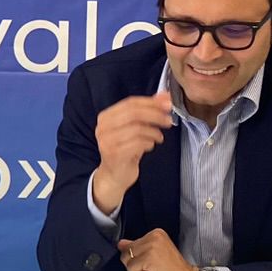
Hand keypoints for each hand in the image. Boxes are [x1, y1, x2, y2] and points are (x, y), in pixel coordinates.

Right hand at [90, 92, 174, 214]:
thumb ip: (148, 110)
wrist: (114, 175)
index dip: (151, 102)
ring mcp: (107, 141)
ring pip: (137, 128)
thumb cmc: (126, 148)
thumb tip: (165, 95)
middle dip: (155, 115)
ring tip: (159, 137)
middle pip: (134, 113)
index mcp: (106, 116)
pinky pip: (137, 143)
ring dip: (153, 132)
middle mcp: (103, 127)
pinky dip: (148, 143)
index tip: (168, 105)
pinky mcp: (114, 154)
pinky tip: (150, 146)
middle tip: (168, 121)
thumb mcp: (136, 127)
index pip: (130, 103)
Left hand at [117, 229, 202, 270]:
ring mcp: (152, 246)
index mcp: (156, 233)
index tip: (154, 261)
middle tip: (155, 267)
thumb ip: (137, 247)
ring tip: (155, 270)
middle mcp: (154, 236)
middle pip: (126, 251)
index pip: (130, 244)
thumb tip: (121, 243)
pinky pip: (131, 268)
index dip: (138, 258)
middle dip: (136, 263)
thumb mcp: (154, 255)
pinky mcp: (150, 257)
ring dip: (138, 270)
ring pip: (127, 260)